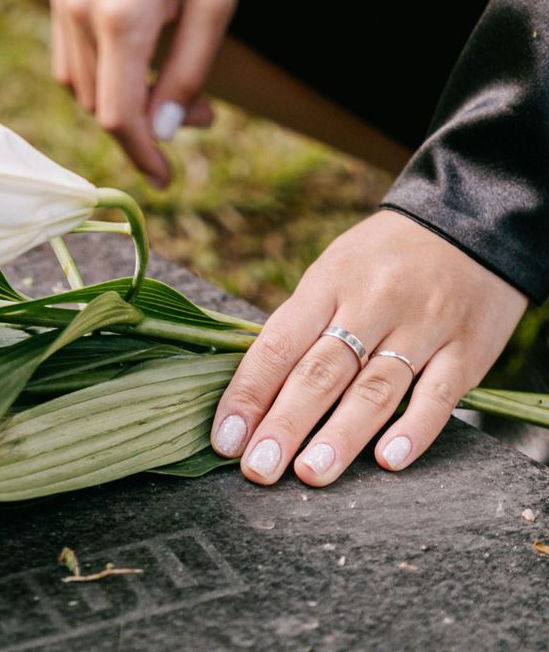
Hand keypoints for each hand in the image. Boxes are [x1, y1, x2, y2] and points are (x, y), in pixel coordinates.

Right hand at [49, 0, 234, 185]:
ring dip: (122, 100)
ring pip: (82, 89)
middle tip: (202, 110)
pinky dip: (101, 77)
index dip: (141, 155)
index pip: (119, 116)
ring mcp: (63, 1)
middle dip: (145, 121)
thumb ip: (188, 74)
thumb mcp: (213, 5)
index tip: (163, 178)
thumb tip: (161, 133)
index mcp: (121, 18)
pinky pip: (70, 60)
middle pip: (102, 105)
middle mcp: (80, 11)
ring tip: (170, 81)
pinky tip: (137, 60)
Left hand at [210, 210, 527, 485]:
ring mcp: (424, 326)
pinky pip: (440, 394)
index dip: (249, 394)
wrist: (471, 223)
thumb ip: (299, 328)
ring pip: (376, 388)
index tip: (225, 439)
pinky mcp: (469, 348)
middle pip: (322, 372)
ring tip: (310, 473)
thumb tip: (251, 395)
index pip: (279, 344)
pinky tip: (389, 459)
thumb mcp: (331, 273)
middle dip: (286, 424)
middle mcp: (373, 304)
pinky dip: (414, 429)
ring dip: (341, 435)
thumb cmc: (381, 261)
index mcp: (328, 285)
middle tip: (258, 468)